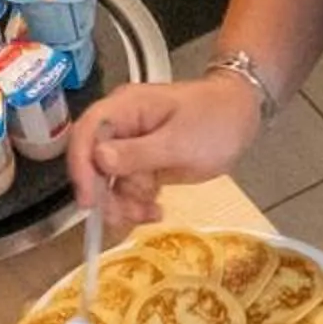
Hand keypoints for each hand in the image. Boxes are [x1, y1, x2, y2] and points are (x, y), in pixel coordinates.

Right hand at [65, 74, 265, 226]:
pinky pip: (127, 189)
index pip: (85, 134)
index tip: (89, 202)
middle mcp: (121, 127)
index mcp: (124, 108)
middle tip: (130, 215)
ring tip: (151, 212)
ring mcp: (131, 147)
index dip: (81, 167)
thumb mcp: (179, 142)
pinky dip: (137, 204)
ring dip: (125, 204)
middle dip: (107, 195)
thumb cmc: (215, 122)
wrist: (241, 117)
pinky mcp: (142, 164)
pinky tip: (156, 210)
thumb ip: (138, 152)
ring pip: (109, 183)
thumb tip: (98, 159)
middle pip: (93, 163)